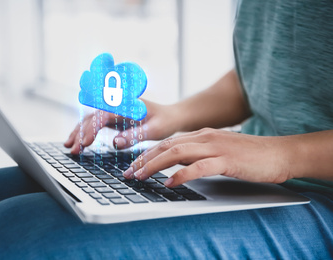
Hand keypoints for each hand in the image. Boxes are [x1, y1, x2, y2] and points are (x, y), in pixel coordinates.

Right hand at [64, 99, 180, 153]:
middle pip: (93, 116)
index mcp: (127, 104)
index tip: (85, 143)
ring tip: (69, 147)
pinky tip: (77, 142)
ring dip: (78, 132)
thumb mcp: (155, 130)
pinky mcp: (112, 117)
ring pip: (90, 119)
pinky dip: (84, 132)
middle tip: (73, 150)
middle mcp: (117, 104)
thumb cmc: (164, 121)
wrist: (170, 116)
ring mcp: (113, 110)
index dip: (92, 129)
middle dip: (81, 133)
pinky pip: (94, 123)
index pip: (103, 115)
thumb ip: (136, 135)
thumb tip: (116, 142)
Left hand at [123, 128, 292, 186]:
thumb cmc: (249, 155)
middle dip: (144, 159)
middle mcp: (205, 137)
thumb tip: (177, 165)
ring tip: (140, 177)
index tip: (133, 165)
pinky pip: (198, 166)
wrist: (279, 152)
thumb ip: (198, 154)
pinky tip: (169, 183)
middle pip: (167, 146)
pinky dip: (181, 175)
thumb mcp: (218, 150)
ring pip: (177, 153)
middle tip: (129, 173)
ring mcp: (215, 147)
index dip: (147, 153)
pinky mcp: (226, 159)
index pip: (168, 142)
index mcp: (202, 134)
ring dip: (155, 165)